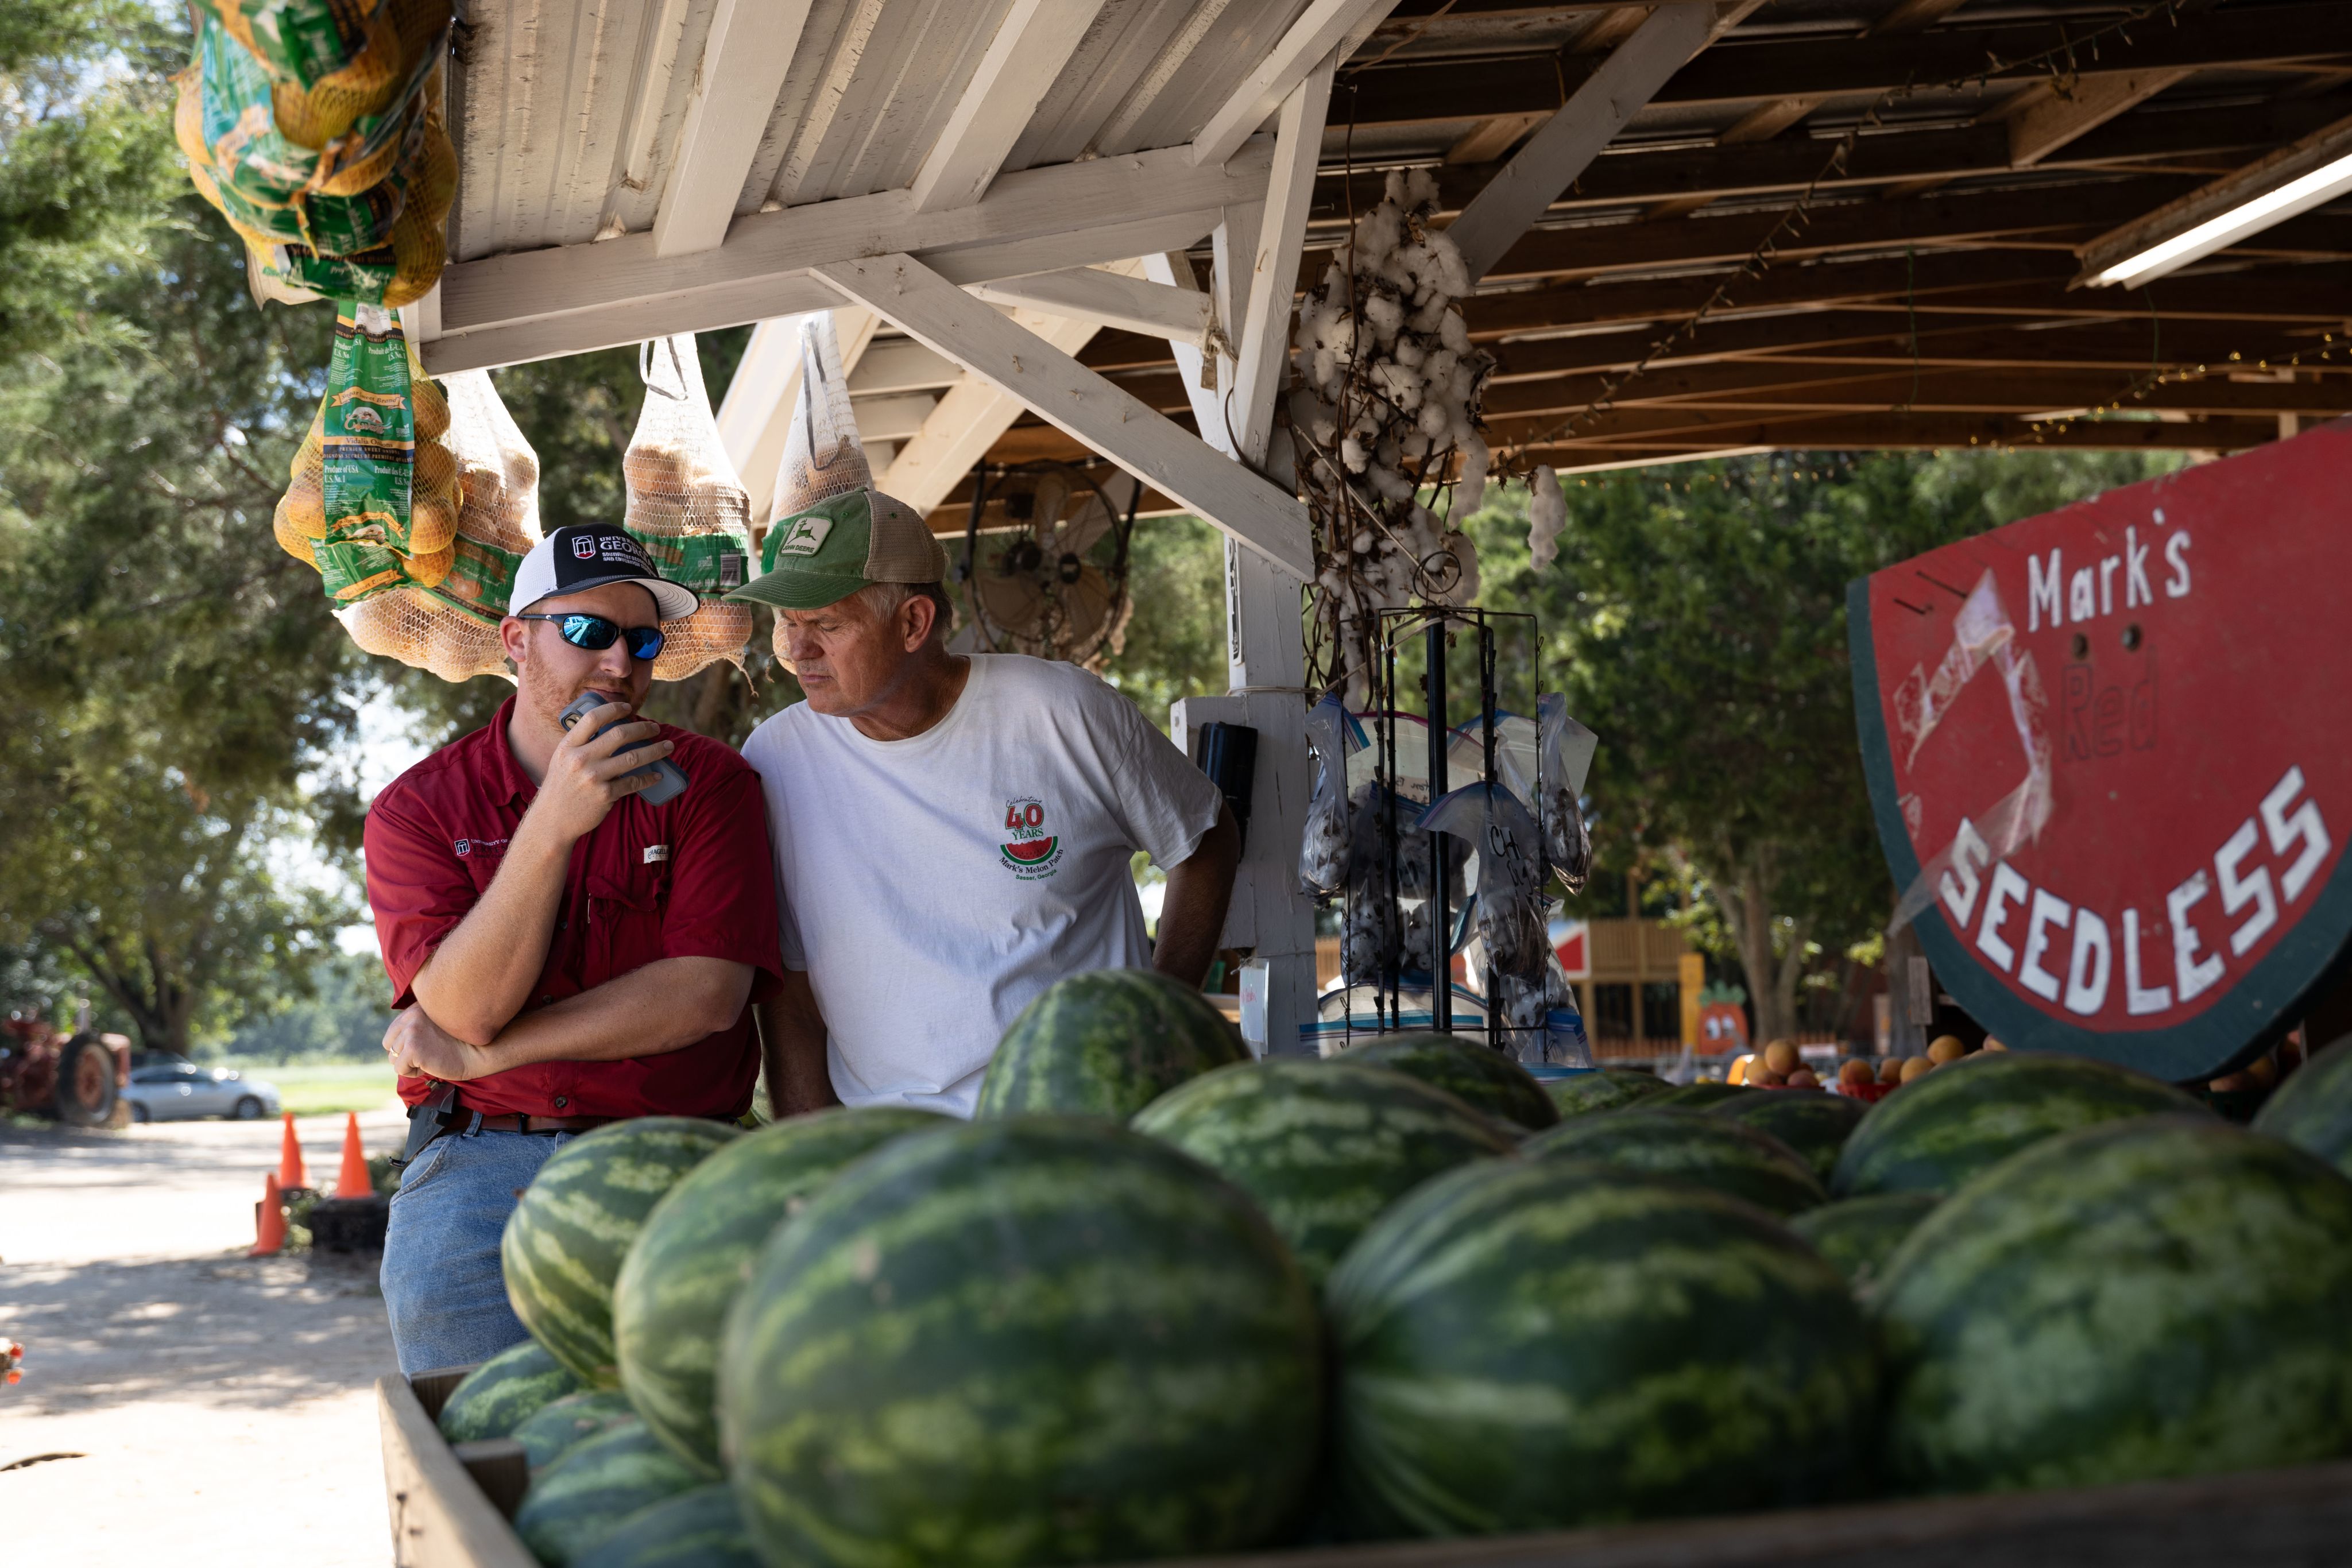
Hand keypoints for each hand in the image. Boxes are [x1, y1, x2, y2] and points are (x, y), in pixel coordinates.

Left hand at [385, 1006, 491, 1081]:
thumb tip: (394, 1044)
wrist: (478, 1052)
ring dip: (410, 1064)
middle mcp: (411, 1017)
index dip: (406, 1045)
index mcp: (416, 1008)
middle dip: (404, 1054)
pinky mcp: (413, 1049)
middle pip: (389, 1045)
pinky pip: (399, 1069)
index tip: (426, 1046)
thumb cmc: (460, 1042)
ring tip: (431, 1058)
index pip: (394, 1031)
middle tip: (427, 1054)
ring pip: (393, 1058)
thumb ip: (416, 1025)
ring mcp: (411, 1032)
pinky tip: (430, 1065)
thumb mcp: (434, 1025)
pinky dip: (413, 1072)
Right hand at [530, 699, 673, 842]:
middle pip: (620, 734)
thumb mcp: (563, 759)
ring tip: (668, 746)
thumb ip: (581, 744)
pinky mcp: (605, 795)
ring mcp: (594, 777)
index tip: (628, 708)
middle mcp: (581, 759)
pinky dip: (649, 778)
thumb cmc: (561, 787)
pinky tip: (657, 775)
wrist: (553, 819)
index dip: (614, 709)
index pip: (594, 718)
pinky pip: (634, 782)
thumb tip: (609, 727)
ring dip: (656, 750)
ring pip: (634, 757)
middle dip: (643, 729)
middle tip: (655, 728)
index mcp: (569, 746)